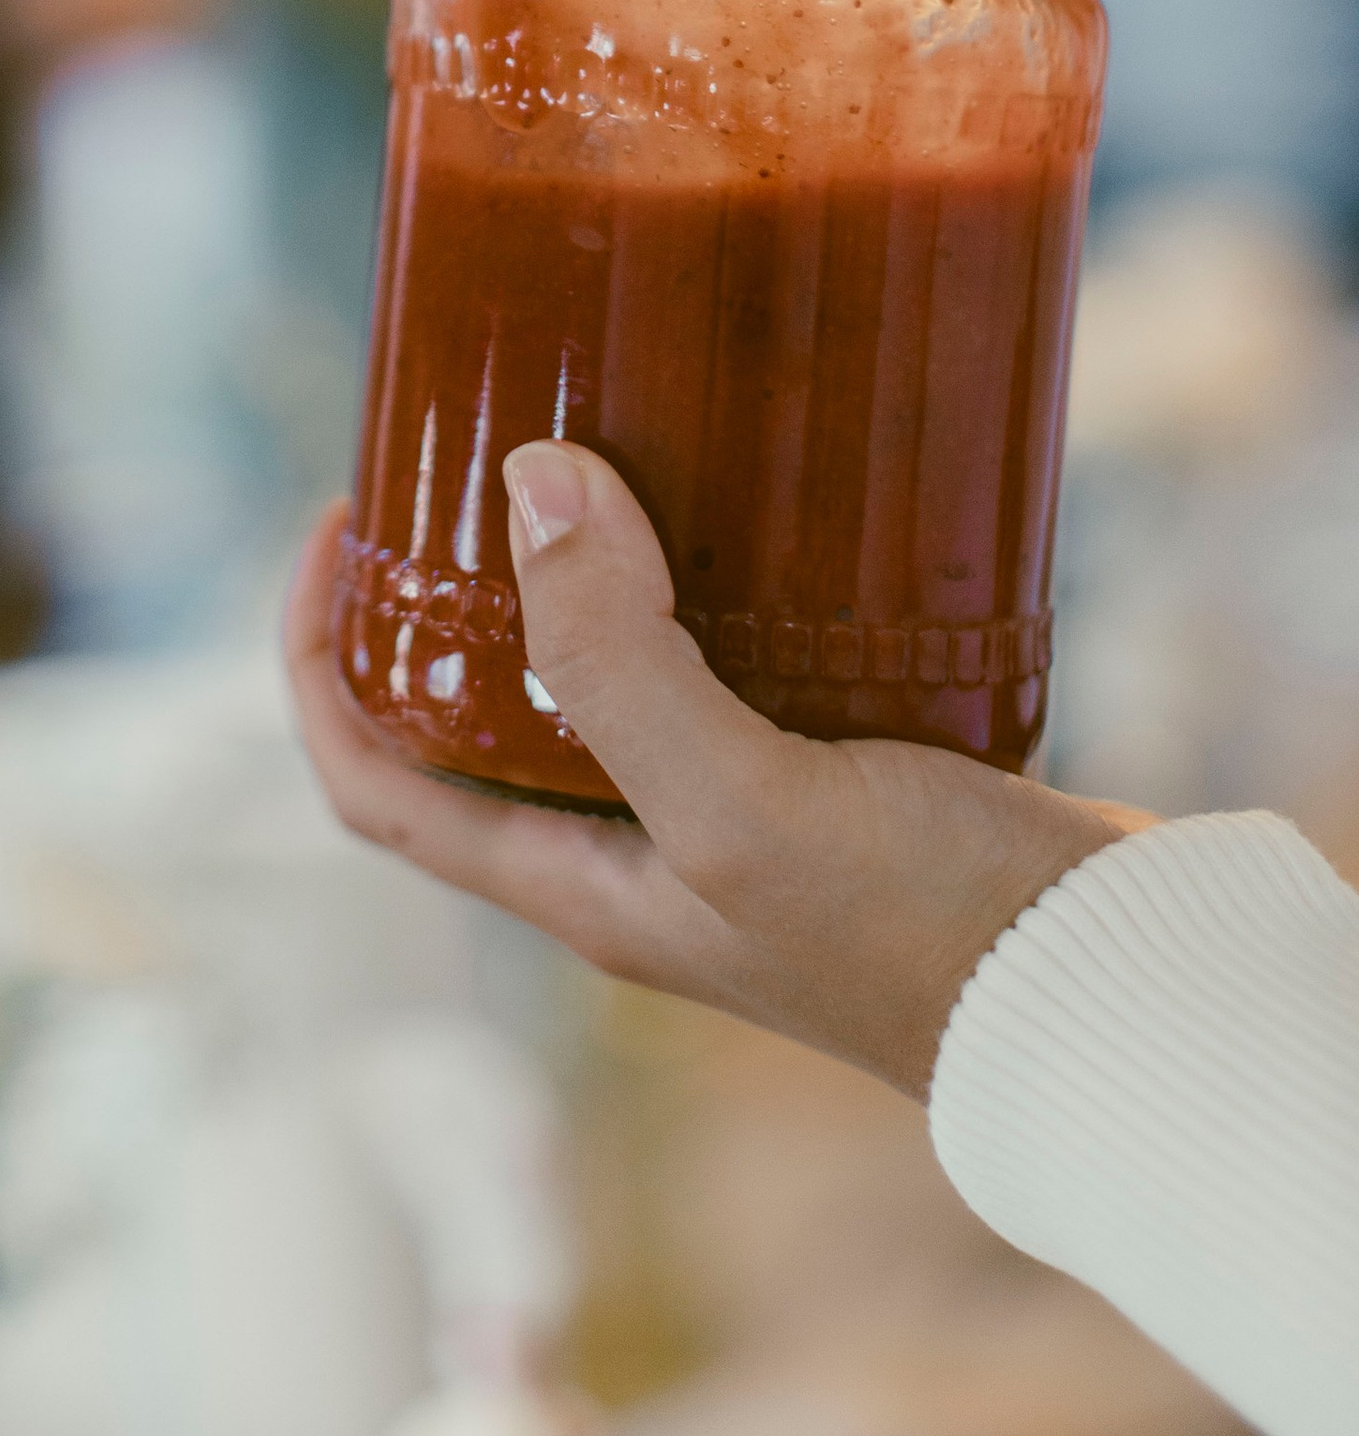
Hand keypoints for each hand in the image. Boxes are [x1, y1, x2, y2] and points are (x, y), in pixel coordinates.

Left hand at [286, 450, 1140, 1098]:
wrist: (1117, 996)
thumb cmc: (926, 936)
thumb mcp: (743, 802)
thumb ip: (620, 660)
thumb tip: (529, 485)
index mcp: (580, 889)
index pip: (376, 786)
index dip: (319, 664)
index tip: (335, 523)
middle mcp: (639, 858)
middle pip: (478, 722)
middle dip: (444, 594)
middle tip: (464, 451)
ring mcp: (737, 817)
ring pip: (607, 678)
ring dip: (578, 571)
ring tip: (590, 440)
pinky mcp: (833, 771)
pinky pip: (727, 659)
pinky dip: (709, 574)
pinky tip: (744, 493)